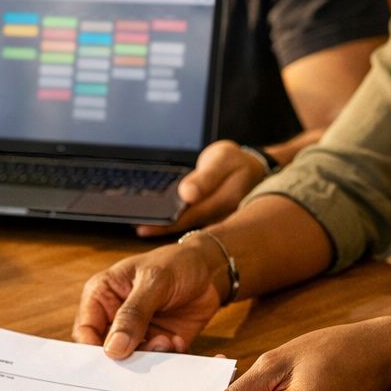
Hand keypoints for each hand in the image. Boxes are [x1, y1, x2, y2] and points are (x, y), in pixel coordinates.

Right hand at [73, 241, 223, 357]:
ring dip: (150, 357)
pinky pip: (157, 361)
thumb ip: (133, 314)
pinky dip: (168, 358)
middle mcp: (114, 317)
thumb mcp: (153, 282)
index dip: (93, 350)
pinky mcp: (158, 343)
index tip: (113, 361)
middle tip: (144, 356)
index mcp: (101, 295)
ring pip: (132, 361)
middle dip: (125, 358)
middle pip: (107, 351)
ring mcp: (137, 332)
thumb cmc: (175, 263)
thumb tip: (113, 349)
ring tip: (167, 342)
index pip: (85, 331)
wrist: (209, 268)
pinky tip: (178, 341)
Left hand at [136, 140, 270, 237]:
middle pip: (185, 227)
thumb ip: (206, 177)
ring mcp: (215, 221)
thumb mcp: (223, 160)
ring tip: (140, 227)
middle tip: (137, 229)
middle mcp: (219, 217)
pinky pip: (189, 223)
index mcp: (223, 202)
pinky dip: (173, 222)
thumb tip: (187, 194)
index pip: (188, 217)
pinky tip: (156, 222)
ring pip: (186, 227)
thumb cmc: (236, 162)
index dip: (164, 224)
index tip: (142, 227)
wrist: (254, 169)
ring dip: (165, 227)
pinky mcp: (210, 219)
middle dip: (160, 229)